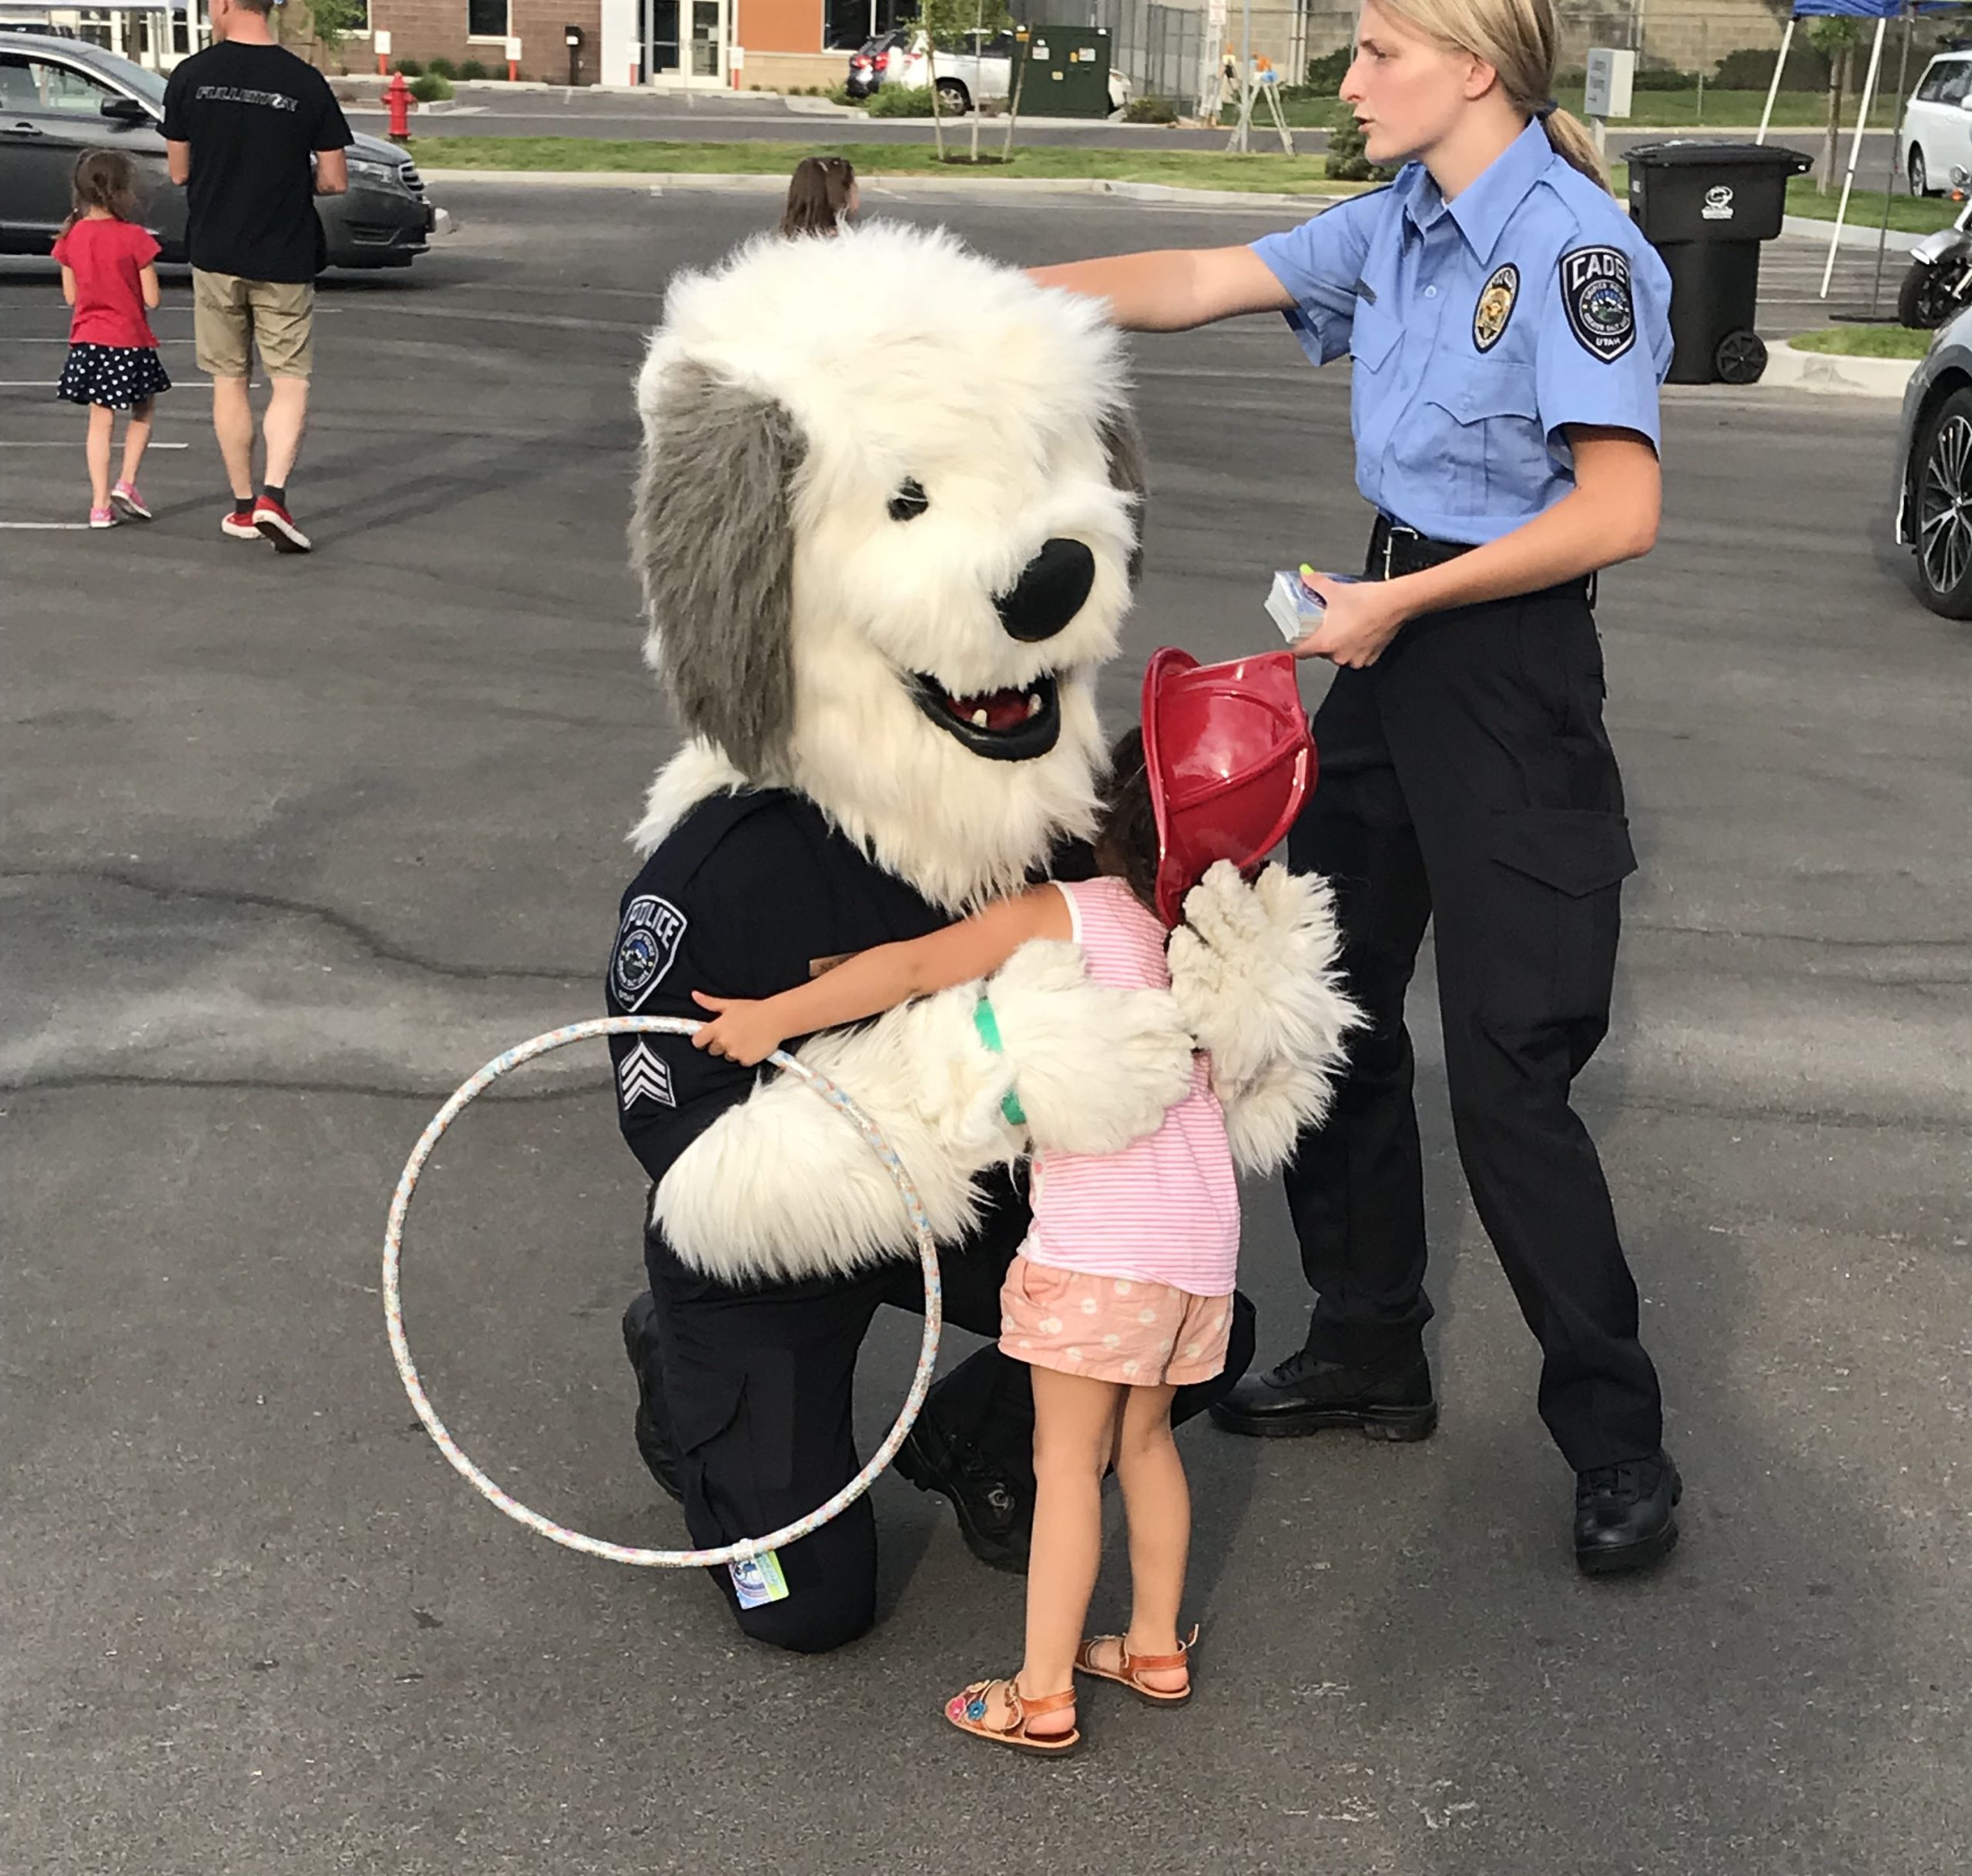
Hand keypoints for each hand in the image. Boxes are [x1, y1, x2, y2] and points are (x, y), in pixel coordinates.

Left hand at [689, 991, 784, 1065]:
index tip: (707, 1039)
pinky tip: (753, 1045)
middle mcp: (723, 1041)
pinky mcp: (746, 1060)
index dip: (701, 1040)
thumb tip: (694, 995)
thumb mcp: (730, 1004)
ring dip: (733, 1051)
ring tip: (745, 1039)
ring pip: (728, 1057)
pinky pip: (741, 1062)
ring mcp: (734, 1052)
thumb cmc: (753, 1009)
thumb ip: (710, 1002)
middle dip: (720, 1045)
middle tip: (733, 1035)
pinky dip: (746, 1056)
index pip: (697, 1041)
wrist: (776, 1018)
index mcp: (716, 1028)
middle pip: (712, 1051)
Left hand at [1290, 571, 1411, 669]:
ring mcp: (1356, 658)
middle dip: (1322, 638)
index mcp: (1326, 643)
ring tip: (1343, 624)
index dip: (1297, 644)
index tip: (1298, 636)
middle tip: (1325, 623)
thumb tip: (1306, 576)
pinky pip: (1355, 655)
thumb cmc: (1369, 601)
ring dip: (1338, 643)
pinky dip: (1354, 645)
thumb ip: (1315, 583)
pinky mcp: (1370, 658)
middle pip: (1321, 652)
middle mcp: (1340, 656)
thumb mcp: (1335, 590)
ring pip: (1339, 654)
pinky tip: (1358, 630)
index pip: (1300, 652)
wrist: (1396, 603)